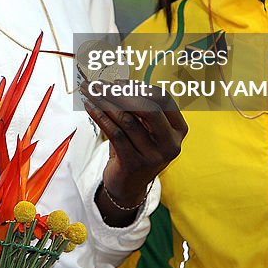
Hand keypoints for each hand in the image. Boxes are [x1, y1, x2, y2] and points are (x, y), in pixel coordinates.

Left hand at [81, 80, 187, 225]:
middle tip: (101, 84)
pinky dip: (100, 117)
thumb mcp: (143, 128)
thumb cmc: (135, 148)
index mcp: (178, 130)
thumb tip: (115, 82)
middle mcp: (170, 144)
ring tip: (91, 92)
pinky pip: (115, 134)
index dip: (140, 88)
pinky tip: (90, 107)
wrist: (128, 185)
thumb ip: (137, 107)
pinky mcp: (134, 164)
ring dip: (105, 102)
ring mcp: (153, 156)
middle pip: (149, 109)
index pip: (164, 99)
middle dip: (122, 93)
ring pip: (128, 120)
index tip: (119, 82)